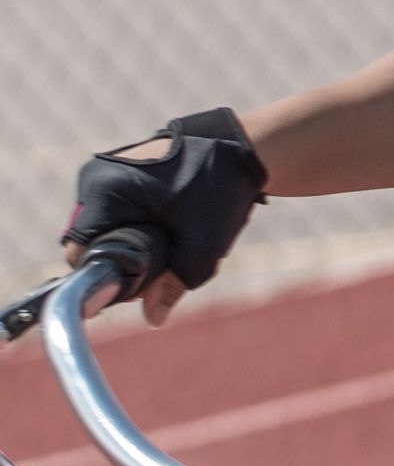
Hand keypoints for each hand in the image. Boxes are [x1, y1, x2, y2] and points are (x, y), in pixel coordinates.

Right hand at [63, 112, 266, 327]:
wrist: (241, 146)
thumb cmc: (221, 188)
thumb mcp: (203, 245)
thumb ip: (174, 285)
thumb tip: (152, 319)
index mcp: (105, 191)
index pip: (79, 252)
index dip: (108, 275)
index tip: (142, 279)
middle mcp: (95, 178)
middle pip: (92, 243)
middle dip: (126, 260)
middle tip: (167, 259)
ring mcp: (105, 172)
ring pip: (105, 229)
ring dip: (133, 243)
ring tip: (174, 237)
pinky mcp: (119, 173)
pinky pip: (116, 214)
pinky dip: (137, 226)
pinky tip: (169, 225)